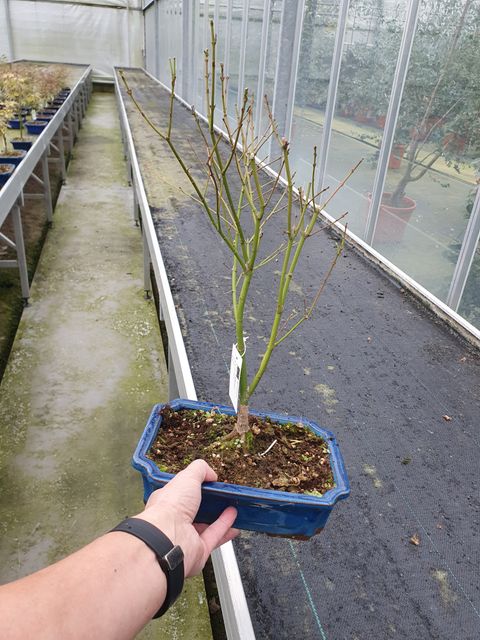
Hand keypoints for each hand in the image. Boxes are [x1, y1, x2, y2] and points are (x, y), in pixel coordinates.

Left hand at [135, 459, 238, 576]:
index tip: (208, 482)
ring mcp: (186, 536)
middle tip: (222, 495)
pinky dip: (225, 526)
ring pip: (205, 525)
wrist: (168, 539)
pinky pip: (215, 536)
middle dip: (208, 503)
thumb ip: (200, 470)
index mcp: (167, 502)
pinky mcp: (198, 550)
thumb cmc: (171, 506)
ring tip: (232, 505)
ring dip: (219, 516)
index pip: (180, 492)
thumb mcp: (187, 477)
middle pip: (194, 510)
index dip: (194, 486)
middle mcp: (174, 520)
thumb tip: (211, 474)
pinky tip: (234, 516)